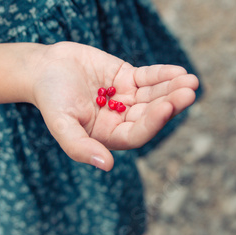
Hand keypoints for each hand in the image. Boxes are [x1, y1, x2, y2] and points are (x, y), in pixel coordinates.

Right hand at [31, 42, 198, 170]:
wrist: (44, 69)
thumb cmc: (50, 98)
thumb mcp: (60, 124)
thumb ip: (79, 147)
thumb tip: (106, 166)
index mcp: (108, 136)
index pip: (137, 134)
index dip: (153, 122)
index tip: (167, 107)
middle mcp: (121, 119)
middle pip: (151, 114)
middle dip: (171, 103)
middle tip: (189, 92)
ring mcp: (126, 98)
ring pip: (154, 95)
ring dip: (173, 88)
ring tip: (190, 80)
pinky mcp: (127, 77)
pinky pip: (149, 77)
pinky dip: (163, 74)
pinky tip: (178, 72)